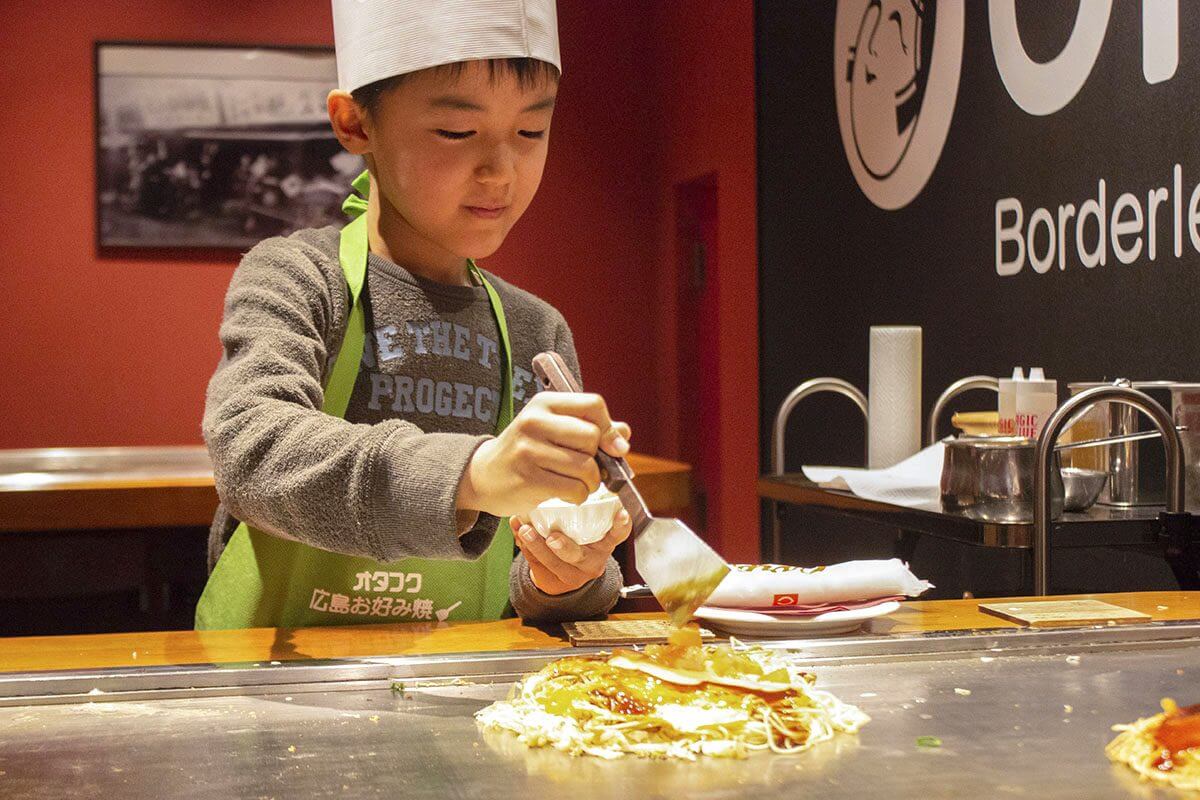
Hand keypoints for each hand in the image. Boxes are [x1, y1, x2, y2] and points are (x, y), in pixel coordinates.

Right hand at [456, 391, 631, 516]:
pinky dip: (578, 495)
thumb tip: (623, 435)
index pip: (593, 404)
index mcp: (544, 403)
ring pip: (586, 467)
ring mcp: (529, 451)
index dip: (609, 428)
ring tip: (577, 482)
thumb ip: (588, 427)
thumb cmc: (527, 450)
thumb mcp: (552, 429)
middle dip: (598, 458)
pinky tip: (566, 492)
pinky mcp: (529, 479)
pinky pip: (574, 490)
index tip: (611, 446)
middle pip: (592, 437)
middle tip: (588, 468)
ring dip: (590, 482)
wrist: (484, 475)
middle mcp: (535, 422)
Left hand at [512, 509, 631, 594]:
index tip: (620, 513)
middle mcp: (593, 559)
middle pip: (580, 555)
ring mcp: (574, 573)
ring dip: (537, 546)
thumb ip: (580, 508)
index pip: (619, 534)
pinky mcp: (554, 580)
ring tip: (524, 531)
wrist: (564, 573)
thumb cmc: (578, 538)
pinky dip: (525, 548)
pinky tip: (516, 532)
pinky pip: (538, 566)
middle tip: (552, 538)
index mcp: (605, 542)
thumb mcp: (588, 526)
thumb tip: (570, 481)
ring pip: (555, 564)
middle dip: (565, 547)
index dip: (621, 525)